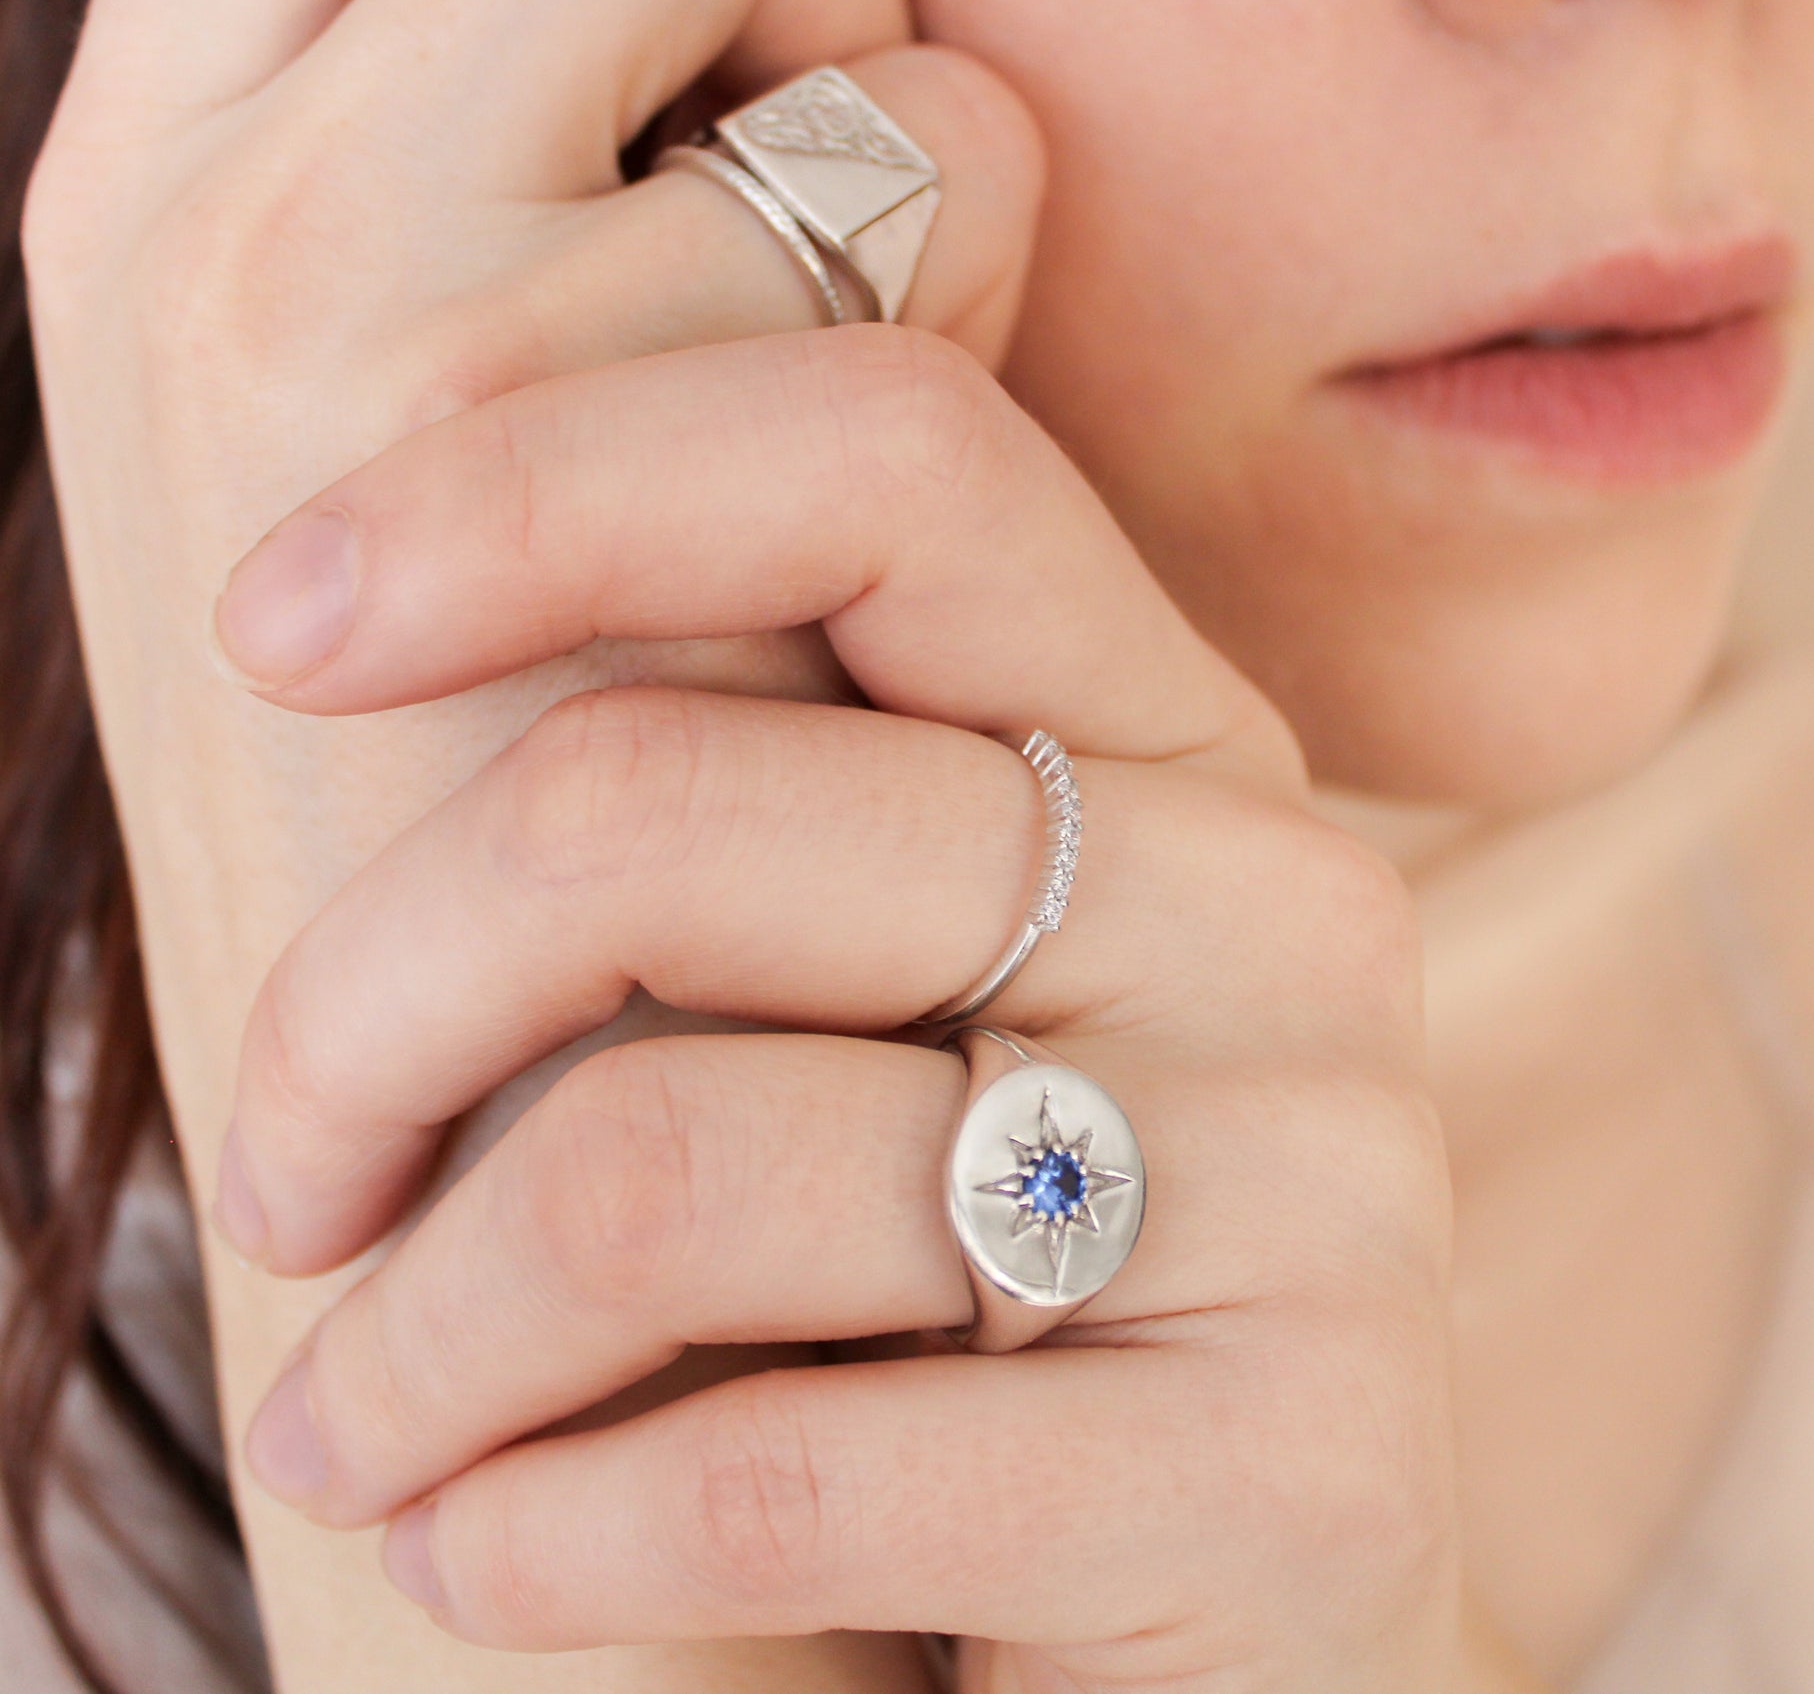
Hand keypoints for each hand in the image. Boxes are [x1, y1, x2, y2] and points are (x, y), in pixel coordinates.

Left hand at [212, 323, 1462, 1690]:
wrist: (1219, 1640)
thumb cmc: (954, 1286)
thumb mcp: (868, 999)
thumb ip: (722, 811)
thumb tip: (330, 602)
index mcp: (1162, 740)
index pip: (883, 458)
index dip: (545, 491)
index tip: (278, 622)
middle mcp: (1270, 904)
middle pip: (658, 807)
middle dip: (358, 1009)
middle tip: (289, 1181)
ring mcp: (1314, 1184)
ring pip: (666, 1163)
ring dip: (417, 1336)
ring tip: (361, 1426)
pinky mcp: (1297, 1478)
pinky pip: (773, 1479)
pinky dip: (535, 1535)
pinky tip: (484, 1554)